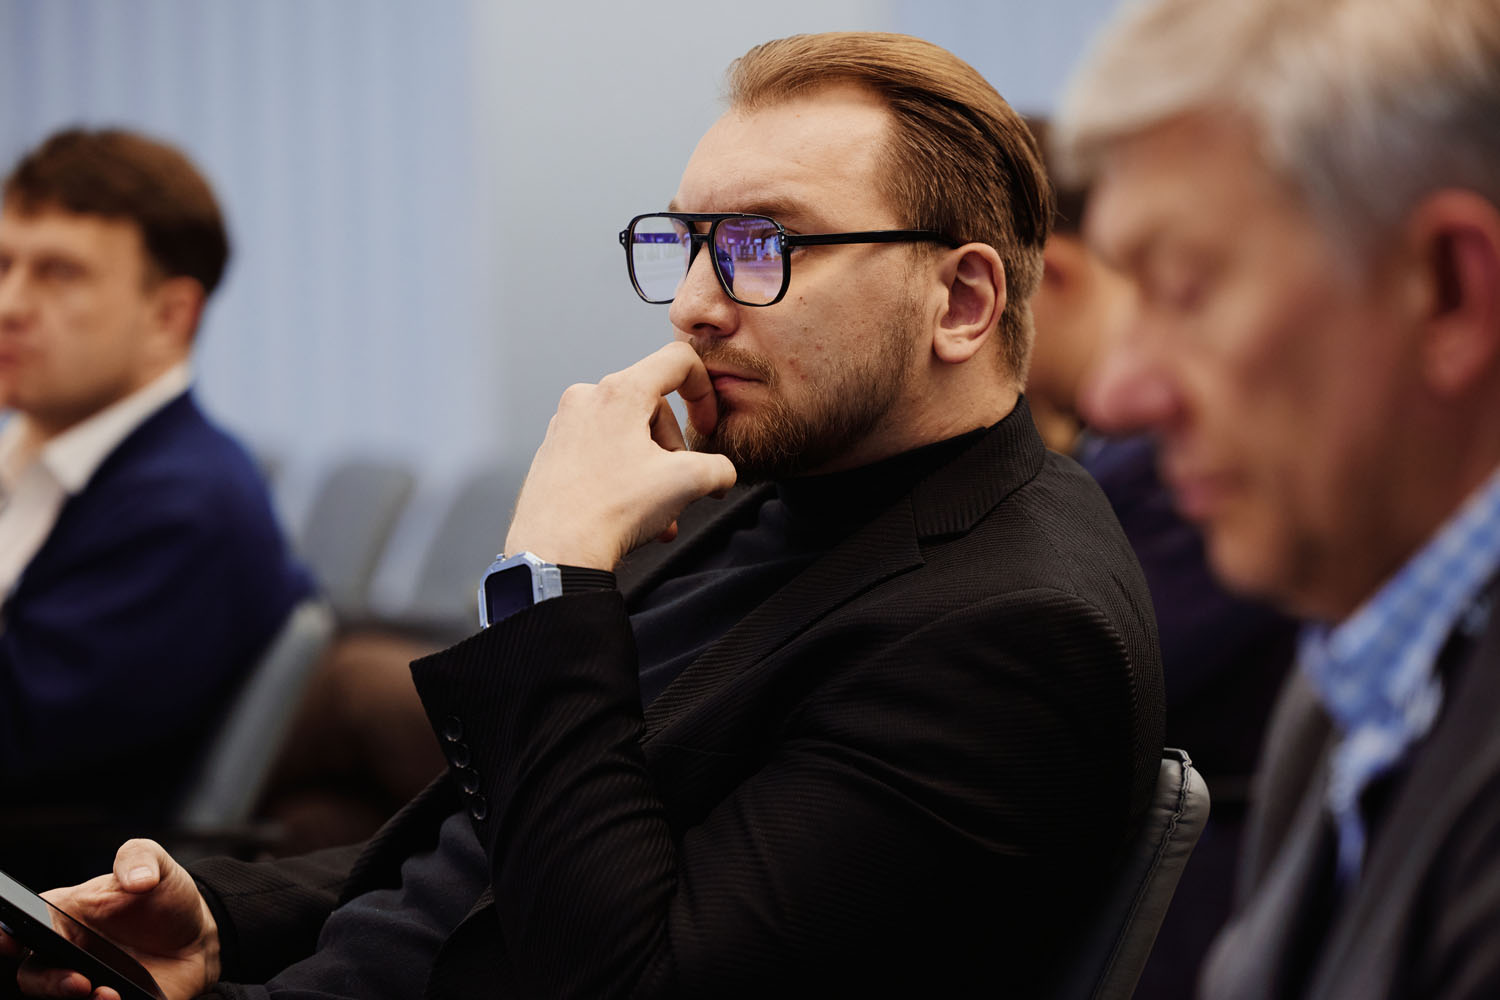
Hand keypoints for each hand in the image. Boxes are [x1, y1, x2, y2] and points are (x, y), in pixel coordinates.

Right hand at [8, 840, 219, 999]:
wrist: (200, 935)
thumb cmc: (166, 897)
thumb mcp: (157, 866)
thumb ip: (139, 858)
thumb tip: (138, 880)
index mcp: (65, 916)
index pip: (22, 924)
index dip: (7, 935)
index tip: (9, 942)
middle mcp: (67, 952)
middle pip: (34, 974)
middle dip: (47, 982)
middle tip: (78, 982)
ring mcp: (86, 981)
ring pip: (58, 998)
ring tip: (106, 994)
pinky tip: (119, 999)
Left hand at [505, 341, 737, 568]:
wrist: (555, 552)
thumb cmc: (610, 510)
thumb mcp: (686, 483)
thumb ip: (719, 468)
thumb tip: (722, 473)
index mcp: (619, 392)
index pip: (677, 361)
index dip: (705, 390)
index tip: (708, 424)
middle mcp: (587, 401)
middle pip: (653, 408)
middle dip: (673, 451)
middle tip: (678, 488)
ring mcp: (565, 427)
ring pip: (628, 436)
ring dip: (652, 473)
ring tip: (658, 514)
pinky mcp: (553, 454)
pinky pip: (603, 454)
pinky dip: (625, 479)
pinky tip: (632, 515)